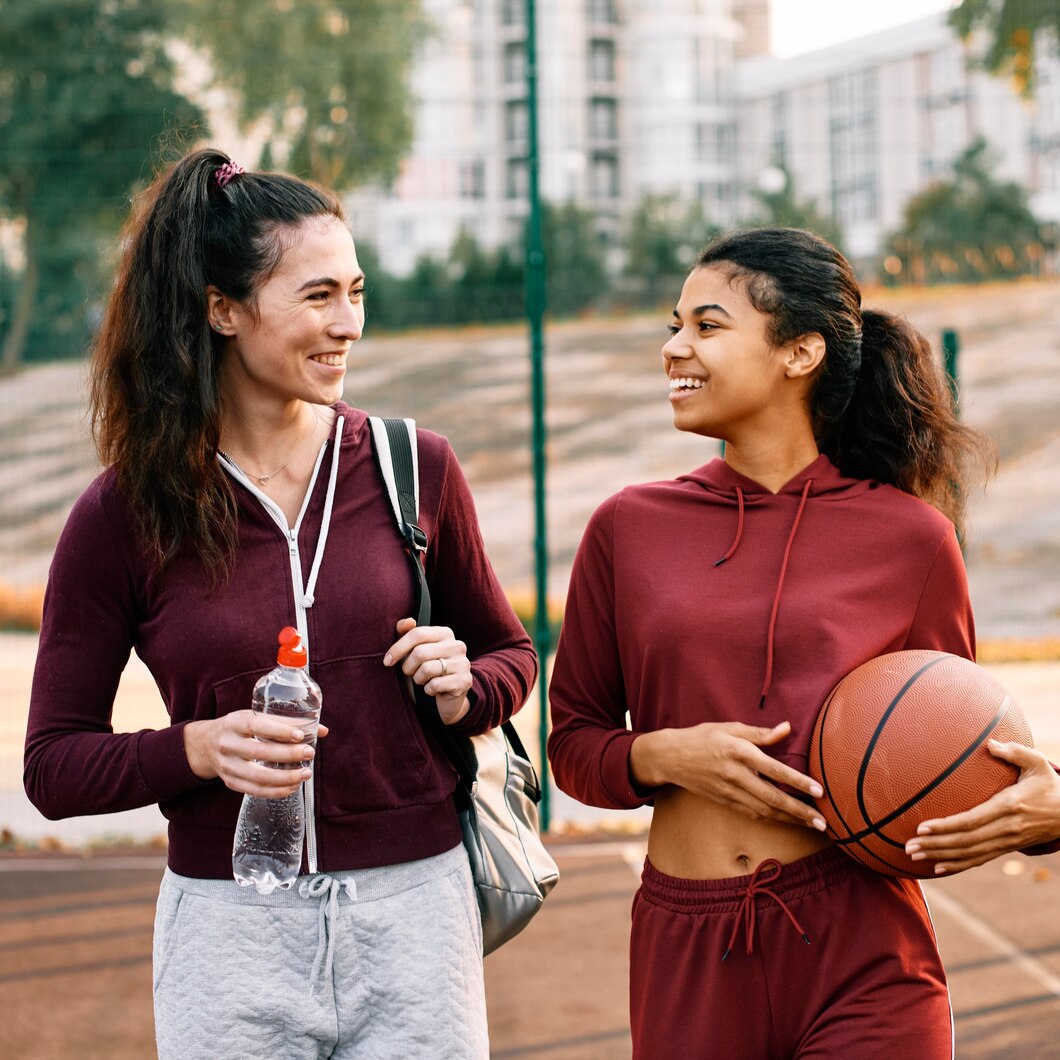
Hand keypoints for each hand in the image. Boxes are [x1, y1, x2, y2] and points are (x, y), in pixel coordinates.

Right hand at [183, 710, 329, 798]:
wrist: (206, 744)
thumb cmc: (240, 728)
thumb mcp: (256, 716)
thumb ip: (287, 722)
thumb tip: (321, 730)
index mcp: (235, 722)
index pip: (257, 725)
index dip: (280, 731)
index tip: (300, 735)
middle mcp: (228, 744)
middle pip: (260, 752)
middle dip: (288, 754)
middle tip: (309, 753)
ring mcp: (227, 766)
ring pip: (258, 776)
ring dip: (286, 777)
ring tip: (305, 773)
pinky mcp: (230, 782)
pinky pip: (255, 791)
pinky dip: (276, 791)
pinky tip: (292, 787)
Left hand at [384, 617, 472, 724]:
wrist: (449, 695)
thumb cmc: (427, 668)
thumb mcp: (415, 650)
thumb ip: (407, 633)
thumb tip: (408, 621)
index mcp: (445, 633)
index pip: (417, 634)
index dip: (398, 648)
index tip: (387, 661)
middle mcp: (457, 645)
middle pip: (420, 652)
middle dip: (408, 667)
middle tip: (409, 673)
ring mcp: (462, 663)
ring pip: (426, 669)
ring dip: (418, 679)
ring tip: (423, 680)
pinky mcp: (464, 681)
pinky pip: (434, 685)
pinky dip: (428, 690)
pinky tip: (433, 689)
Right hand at [631, 720, 826, 830]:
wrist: (670, 757)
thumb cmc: (702, 737)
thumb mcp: (729, 728)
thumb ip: (760, 733)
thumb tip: (787, 728)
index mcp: (738, 752)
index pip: (774, 770)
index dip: (798, 781)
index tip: (818, 790)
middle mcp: (735, 774)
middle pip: (773, 797)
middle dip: (800, 811)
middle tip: (823, 822)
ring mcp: (728, 791)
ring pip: (765, 810)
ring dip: (790, 819)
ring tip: (812, 825)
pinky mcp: (724, 801)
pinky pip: (752, 813)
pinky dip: (772, 818)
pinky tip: (787, 820)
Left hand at [905, 740, 1059, 873]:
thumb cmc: (1049, 784)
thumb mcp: (1037, 764)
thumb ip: (1015, 752)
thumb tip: (990, 743)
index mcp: (1008, 806)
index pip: (970, 820)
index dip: (945, 826)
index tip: (921, 826)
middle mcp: (1006, 828)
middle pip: (964, 841)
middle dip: (934, 845)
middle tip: (908, 847)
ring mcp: (1007, 841)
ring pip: (969, 853)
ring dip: (940, 855)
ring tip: (913, 855)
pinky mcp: (1007, 848)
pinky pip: (979, 859)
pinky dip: (958, 865)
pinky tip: (938, 867)